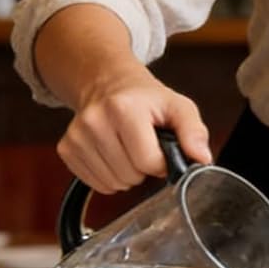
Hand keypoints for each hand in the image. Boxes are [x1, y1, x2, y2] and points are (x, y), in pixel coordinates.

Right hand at [58, 68, 211, 193]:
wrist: (107, 83)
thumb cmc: (146, 99)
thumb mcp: (178, 106)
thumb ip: (194, 131)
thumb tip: (202, 158)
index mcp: (123, 108)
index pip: (149, 161)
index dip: (162, 162)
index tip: (161, 147)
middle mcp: (94, 121)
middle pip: (130, 175)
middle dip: (143, 168)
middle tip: (143, 146)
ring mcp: (77, 136)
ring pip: (113, 183)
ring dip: (127, 174)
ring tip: (128, 149)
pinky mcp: (66, 148)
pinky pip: (96, 184)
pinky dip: (109, 177)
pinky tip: (113, 155)